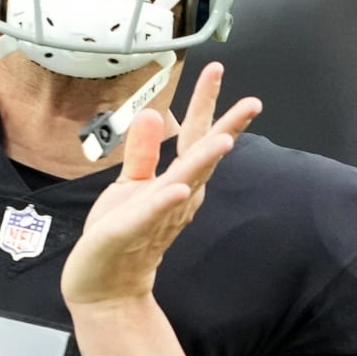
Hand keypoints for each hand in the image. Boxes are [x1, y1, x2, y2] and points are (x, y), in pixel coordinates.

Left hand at [61, 62, 260, 307]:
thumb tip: (156, 113)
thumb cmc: (120, 235)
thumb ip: (144, 151)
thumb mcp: (130, 184)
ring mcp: (158, 214)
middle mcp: (175, 196)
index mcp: (175, 181)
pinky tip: (178, 185)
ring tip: (224, 139)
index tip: (215, 70)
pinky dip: (166, 199)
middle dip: (226, 128)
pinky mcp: (132, 231)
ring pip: (188, 183)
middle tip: (252, 102)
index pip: (194, 137)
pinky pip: (154, 213)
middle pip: (204, 156)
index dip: (205, 104)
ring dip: (206, 161)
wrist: (104, 284)